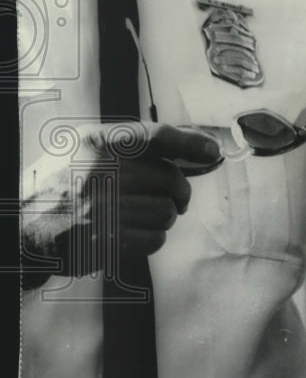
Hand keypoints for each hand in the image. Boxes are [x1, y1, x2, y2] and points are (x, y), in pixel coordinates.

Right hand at [21, 122, 219, 287]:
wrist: (22, 225)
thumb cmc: (63, 183)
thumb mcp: (87, 148)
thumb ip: (133, 144)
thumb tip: (192, 145)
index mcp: (100, 143)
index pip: (157, 136)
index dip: (191, 142)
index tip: (212, 151)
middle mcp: (102, 173)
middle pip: (171, 180)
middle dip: (179, 192)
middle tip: (174, 197)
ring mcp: (103, 209)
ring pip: (167, 212)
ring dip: (164, 217)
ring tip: (141, 215)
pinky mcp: (105, 241)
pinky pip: (154, 239)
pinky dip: (151, 238)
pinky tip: (131, 233)